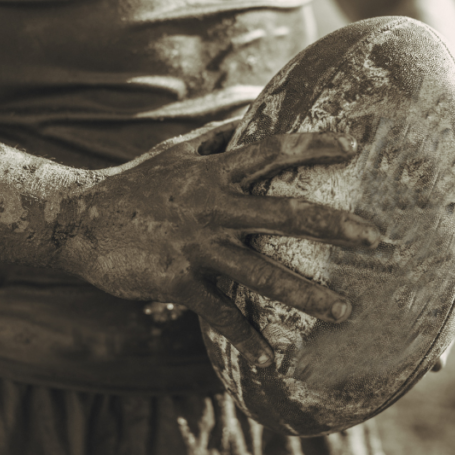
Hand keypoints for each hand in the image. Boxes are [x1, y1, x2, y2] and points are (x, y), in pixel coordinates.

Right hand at [57, 120, 380, 366]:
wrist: (79, 220)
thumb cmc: (136, 184)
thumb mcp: (178, 151)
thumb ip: (220, 130)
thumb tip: (253, 97)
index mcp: (214, 172)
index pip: (272, 151)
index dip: (313, 144)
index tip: (354, 145)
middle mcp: (211, 206)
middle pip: (283, 214)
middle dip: (334, 227)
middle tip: (376, 240)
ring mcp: (194, 246)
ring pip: (260, 273)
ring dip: (305, 295)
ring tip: (344, 312)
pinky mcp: (175, 281)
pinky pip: (219, 314)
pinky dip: (246, 337)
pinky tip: (273, 357)